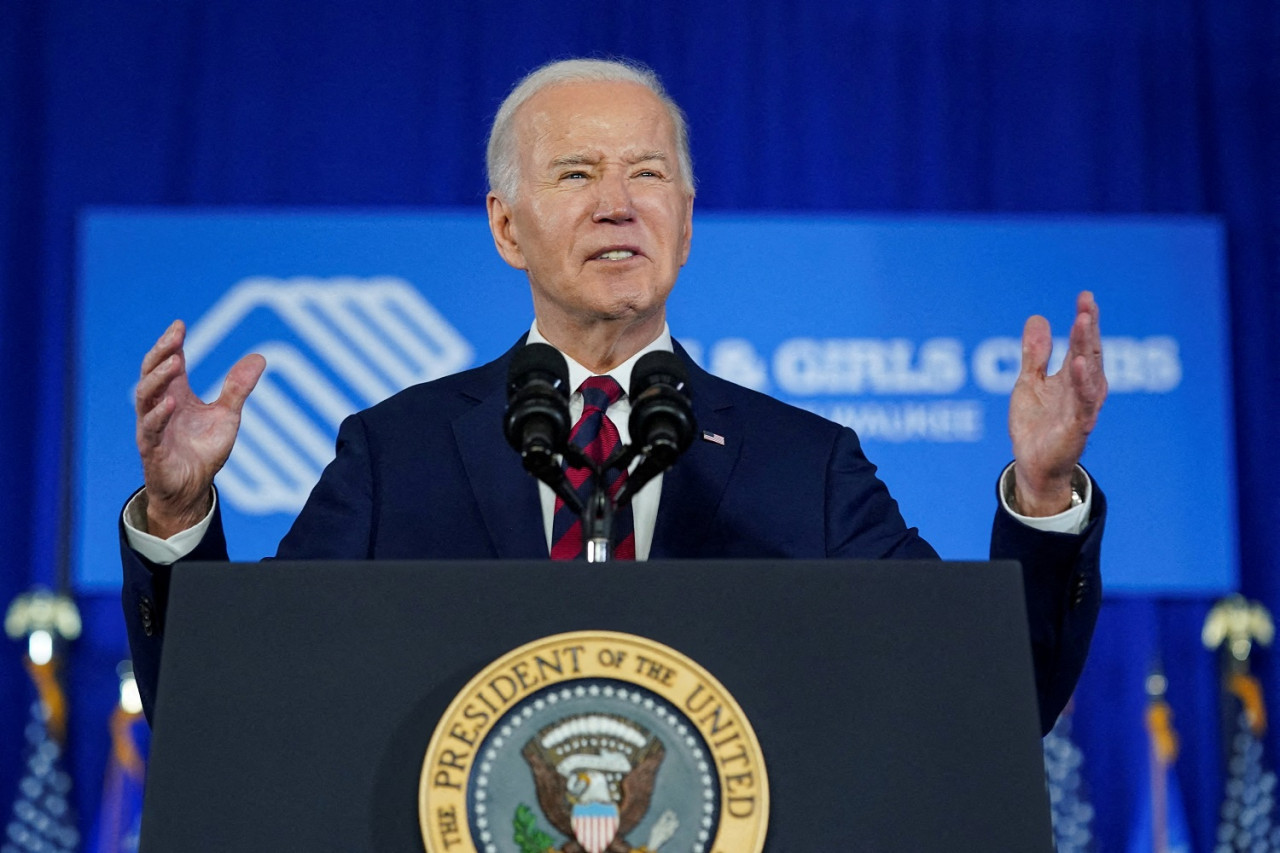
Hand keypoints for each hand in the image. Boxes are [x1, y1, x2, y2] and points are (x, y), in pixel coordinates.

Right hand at [134, 320, 264, 536]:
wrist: (192, 488)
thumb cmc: (204, 450)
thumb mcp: (227, 415)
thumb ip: (238, 388)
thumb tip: (259, 357)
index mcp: (175, 395)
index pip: (167, 363)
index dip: (170, 343)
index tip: (180, 324)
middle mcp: (159, 407)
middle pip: (151, 373)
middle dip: (161, 353)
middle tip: (175, 336)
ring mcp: (152, 427)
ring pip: (145, 397)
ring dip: (158, 378)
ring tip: (175, 361)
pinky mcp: (152, 449)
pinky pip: (150, 429)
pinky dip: (159, 415)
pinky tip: (172, 401)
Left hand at [1009, 291, 1106, 515]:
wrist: (1032, 464)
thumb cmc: (1036, 424)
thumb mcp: (1029, 382)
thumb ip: (1035, 354)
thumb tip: (1037, 317)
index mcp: (1073, 376)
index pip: (1081, 343)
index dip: (1084, 320)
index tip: (1085, 296)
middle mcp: (1083, 388)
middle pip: (1088, 351)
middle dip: (1088, 326)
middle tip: (1086, 302)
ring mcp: (1082, 406)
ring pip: (1088, 372)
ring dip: (1086, 346)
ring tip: (1083, 322)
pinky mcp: (1077, 426)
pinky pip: (1082, 402)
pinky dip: (1083, 383)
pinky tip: (1080, 365)